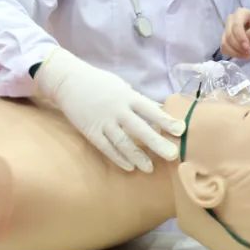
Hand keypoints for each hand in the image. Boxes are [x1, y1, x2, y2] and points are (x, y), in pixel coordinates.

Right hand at [31, 48, 185, 172]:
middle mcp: (117, 109)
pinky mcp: (90, 131)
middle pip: (139, 128)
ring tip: (150, 168)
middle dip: (157, 142)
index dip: (166, 120)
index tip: (181, 130)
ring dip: (137, 156)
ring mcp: (103, 121)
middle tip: (172, 155)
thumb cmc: (101, 84)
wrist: (69, 81)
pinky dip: (118, 157)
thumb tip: (162, 112)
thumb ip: (141, 102)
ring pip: (122, 142)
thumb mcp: (123, 88)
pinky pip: (105, 147)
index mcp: (128, 97)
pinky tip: (129, 166)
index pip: (151, 110)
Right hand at [221, 8, 249, 59]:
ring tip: (248, 55)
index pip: (236, 26)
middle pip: (229, 35)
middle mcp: (231, 20)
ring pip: (225, 43)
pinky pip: (224, 49)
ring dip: (236, 52)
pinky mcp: (225, 39)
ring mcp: (226, 29)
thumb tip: (245, 43)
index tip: (248, 48)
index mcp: (241, 13)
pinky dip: (233, 54)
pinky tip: (242, 54)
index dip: (241, 38)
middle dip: (239, 47)